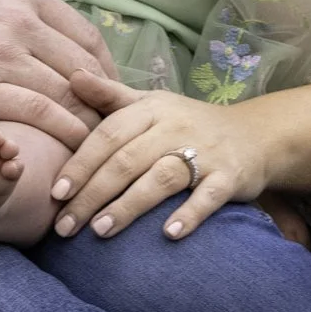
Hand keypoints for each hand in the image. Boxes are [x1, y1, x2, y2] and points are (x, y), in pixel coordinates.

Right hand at [0, 0, 113, 153]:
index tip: (108, 97)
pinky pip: (42, 115)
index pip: (87, 38)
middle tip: (111, 132)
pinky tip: (71, 152)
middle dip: (104, 104)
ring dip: (89, 125)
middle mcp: (20, 20)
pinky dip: (64, 135)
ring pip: (70, 93)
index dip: (107, 73)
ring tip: (95, 150)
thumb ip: (16, 16)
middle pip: (85, 68)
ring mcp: (2, 54)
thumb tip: (48, 44)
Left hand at [49, 70, 270, 242]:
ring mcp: (205, 152)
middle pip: (127, 161)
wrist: (254, 134)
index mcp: (151, 109)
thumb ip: (110, 96)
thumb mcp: (151, 103)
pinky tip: (169, 235)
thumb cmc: (187, 123)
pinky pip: (207, 196)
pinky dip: (189, 214)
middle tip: (66, 225)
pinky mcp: (230, 177)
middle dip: (93, 194)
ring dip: (129, 206)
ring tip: (100, 230)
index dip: (81, 163)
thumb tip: (71, 76)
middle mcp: (175, 127)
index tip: (56, 192)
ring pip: (161, 178)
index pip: (109, 135)